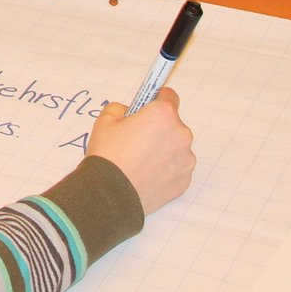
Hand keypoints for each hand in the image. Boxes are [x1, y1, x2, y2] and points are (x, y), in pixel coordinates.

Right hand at [84, 89, 194, 214]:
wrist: (110, 194)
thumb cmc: (108, 156)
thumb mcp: (105, 120)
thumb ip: (120, 108)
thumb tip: (129, 112)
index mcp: (163, 115)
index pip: (169, 96)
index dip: (157, 99)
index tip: (150, 105)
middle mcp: (180, 134)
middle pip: (172, 124)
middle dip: (158, 128)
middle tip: (137, 140)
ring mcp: (185, 159)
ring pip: (176, 147)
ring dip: (164, 149)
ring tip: (140, 161)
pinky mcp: (184, 180)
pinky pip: (177, 167)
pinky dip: (165, 169)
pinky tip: (146, 174)